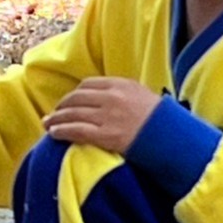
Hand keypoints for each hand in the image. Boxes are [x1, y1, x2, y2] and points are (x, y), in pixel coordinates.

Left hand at [43, 78, 164, 155]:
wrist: (174, 138)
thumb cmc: (163, 121)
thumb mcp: (144, 97)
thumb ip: (126, 95)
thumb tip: (109, 100)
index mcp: (121, 85)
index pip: (89, 84)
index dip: (75, 93)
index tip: (70, 101)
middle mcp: (112, 97)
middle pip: (77, 97)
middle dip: (62, 106)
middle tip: (54, 113)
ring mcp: (107, 116)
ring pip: (73, 113)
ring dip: (57, 119)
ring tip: (48, 124)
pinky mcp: (106, 135)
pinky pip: (77, 130)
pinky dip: (62, 130)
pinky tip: (54, 133)